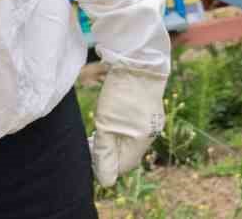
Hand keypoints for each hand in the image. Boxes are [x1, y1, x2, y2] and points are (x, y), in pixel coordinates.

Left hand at [90, 66, 168, 187]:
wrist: (137, 60)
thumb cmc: (120, 93)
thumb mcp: (106, 125)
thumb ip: (104, 154)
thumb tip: (106, 181)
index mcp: (143, 139)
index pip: (123, 165)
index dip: (105, 165)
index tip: (90, 155)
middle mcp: (151, 132)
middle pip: (127, 154)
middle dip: (109, 153)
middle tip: (91, 143)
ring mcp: (152, 120)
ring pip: (130, 140)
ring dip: (114, 141)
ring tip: (98, 131)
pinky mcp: (149, 109)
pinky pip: (134, 128)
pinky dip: (121, 130)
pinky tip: (111, 119)